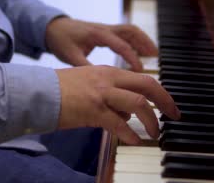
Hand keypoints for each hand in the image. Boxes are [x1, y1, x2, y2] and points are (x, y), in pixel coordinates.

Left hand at [46, 17, 157, 71]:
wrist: (53, 27)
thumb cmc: (61, 40)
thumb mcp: (71, 56)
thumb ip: (85, 67)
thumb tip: (100, 82)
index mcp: (97, 34)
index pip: (120, 44)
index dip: (131, 57)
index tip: (141, 69)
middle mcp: (105, 28)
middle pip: (131, 31)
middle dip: (145, 43)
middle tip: (156, 58)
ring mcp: (107, 28)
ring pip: (131, 31)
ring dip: (144, 41)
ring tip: (155, 55)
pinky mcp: (107, 31)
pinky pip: (126, 33)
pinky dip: (137, 41)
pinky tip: (142, 52)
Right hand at [56, 65, 180, 144]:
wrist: (39, 92)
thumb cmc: (61, 89)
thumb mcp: (89, 82)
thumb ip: (110, 92)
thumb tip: (127, 111)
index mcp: (108, 72)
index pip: (142, 78)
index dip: (160, 91)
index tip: (168, 104)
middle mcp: (108, 79)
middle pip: (147, 85)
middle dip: (166, 101)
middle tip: (174, 115)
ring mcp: (101, 94)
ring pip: (138, 103)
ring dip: (151, 120)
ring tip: (155, 133)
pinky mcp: (93, 110)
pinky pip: (119, 124)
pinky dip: (130, 135)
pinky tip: (134, 142)